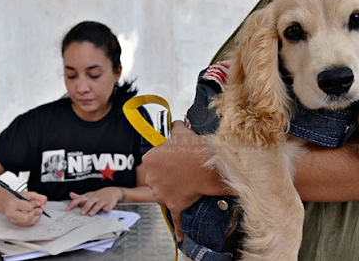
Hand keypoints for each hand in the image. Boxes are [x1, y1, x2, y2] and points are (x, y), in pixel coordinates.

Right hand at [2, 191, 46, 226]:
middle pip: (26, 218)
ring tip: (37, 211)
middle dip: (36, 213)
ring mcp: (13, 220)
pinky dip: (34, 220)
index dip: (36, 204)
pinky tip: (35, 215)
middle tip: (39, 209)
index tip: (38, 202)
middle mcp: (11, 213)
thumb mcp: (28, 193)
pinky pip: (28, 225)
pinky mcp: (17, 224)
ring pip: (28, 223)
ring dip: (36, 217)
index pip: (27, 207)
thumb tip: (43, 204)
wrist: (7, 202)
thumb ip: (38, 197)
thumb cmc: (17, 197)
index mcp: (13, 203)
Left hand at [66, 187, 121, 215]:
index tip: (67, 209)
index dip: (73, 204)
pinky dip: (107, 208)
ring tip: (91, 214)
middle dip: (85, 207)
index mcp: (89, 197)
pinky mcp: (110, 203)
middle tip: (81, 213)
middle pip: (89, 202)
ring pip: (98, 204)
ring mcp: (102, 200)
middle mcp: (95, 198)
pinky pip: (108, 206)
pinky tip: (105, 210)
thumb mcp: (89, 195)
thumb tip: (71, 195)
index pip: (79, 199)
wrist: (113, 191)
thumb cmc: (98, 195)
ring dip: (94, 209)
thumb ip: (79, 197)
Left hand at [142, 120, 222, 240]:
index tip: (175, 161)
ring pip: (165, 195)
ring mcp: (161, 192)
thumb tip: (174, 123)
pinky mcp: (173, 204)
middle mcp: (151, 177)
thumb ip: (173, 127)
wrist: (208, 164)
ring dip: (174, 192)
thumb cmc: (194, 148)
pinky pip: (175, 218)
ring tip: (187, 187)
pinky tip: (180, 236)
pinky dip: (179, 228)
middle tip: (182, 173)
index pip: (153, 162)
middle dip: (168, 177)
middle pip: (157, 179)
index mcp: (150, 159)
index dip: (166, 162)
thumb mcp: (181, 131)